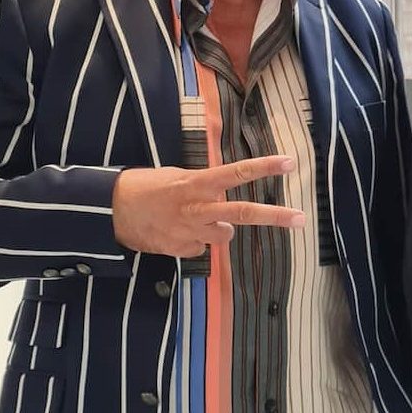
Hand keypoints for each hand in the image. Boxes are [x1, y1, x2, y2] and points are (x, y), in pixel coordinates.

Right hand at [112, 157, 304, 256]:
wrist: (110, 211)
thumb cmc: (144, 187)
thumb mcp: (177, 176)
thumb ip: (204, 186)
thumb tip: (224, 195)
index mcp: (197, 182)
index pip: (237, 173)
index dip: (264, 167)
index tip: (289, 162)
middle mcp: (198, 207)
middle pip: (244, 213)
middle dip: (276, 217)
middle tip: (302, 219)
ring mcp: (192, 231)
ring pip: (224, 234)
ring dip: (217, 228)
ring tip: (190, 218)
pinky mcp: (183, 250)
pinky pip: (202, 247)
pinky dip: (194, 240)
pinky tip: (175, 232)